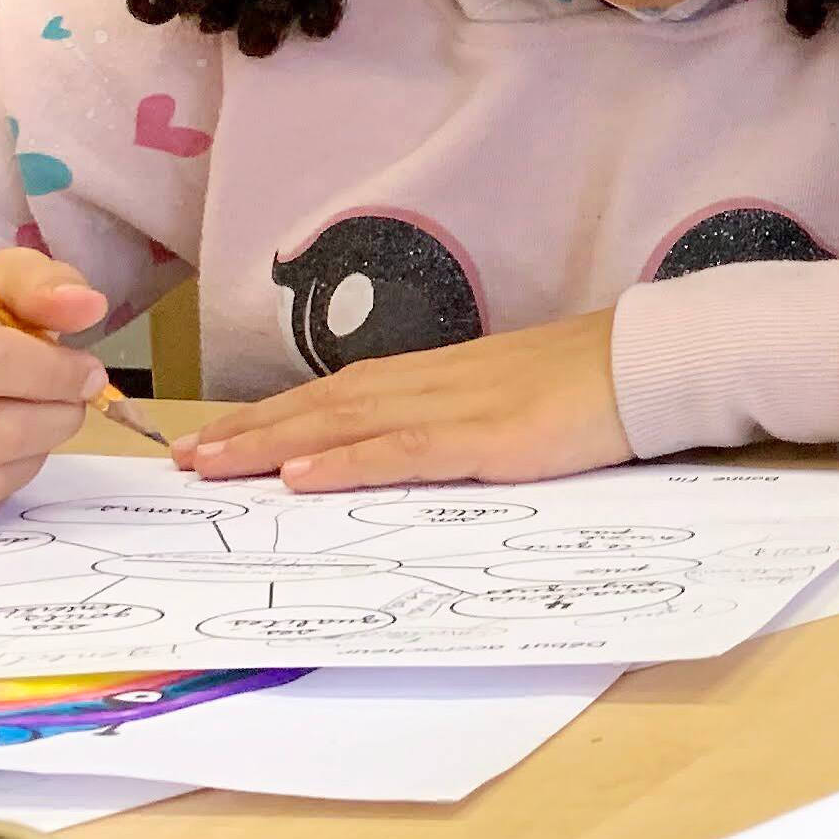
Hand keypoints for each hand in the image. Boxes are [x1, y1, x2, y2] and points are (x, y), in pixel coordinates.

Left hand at [180, 310, 629, 492]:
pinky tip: (301, 476)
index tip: (218, 436)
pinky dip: (346, 461)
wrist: (653, 362)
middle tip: (185, 456)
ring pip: (344, 421)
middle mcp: (434, 382)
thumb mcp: (517, 393)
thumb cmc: (597, 382)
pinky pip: (403, 450)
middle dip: (250, 430)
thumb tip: (420, 444)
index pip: (338, 391)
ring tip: (214, 463)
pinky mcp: (487, 438)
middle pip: (323, 403)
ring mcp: (457, 407)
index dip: (274, 413)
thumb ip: (465, 414)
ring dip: (272, 443)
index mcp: (441, 373)